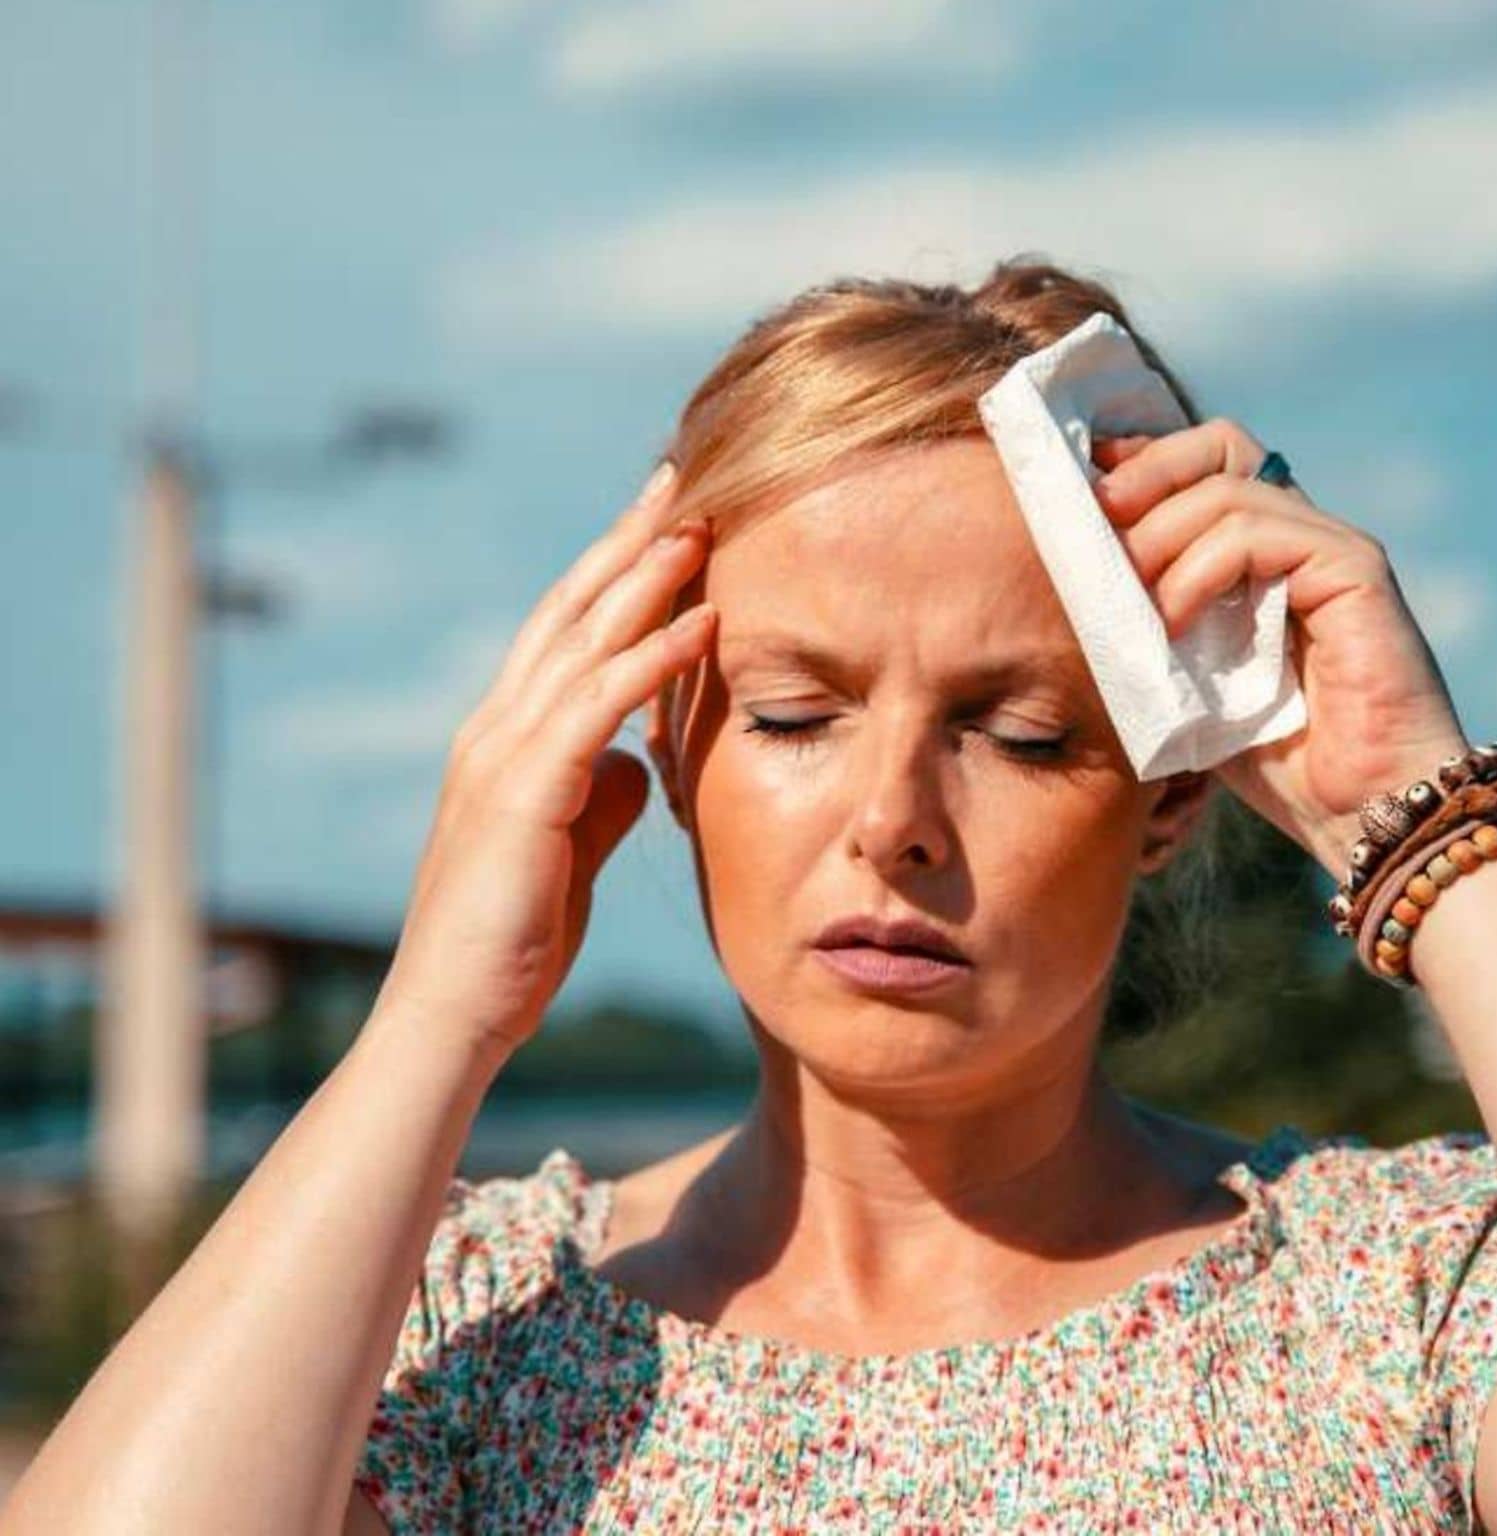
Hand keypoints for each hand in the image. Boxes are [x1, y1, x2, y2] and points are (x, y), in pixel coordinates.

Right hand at [378, 461, 716, 1054]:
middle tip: (679, 477)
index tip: (667, 519)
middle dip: (627, 540)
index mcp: (508, 738)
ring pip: (582, 638)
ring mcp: (502, 753)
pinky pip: (597, 704)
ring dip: (645, 576)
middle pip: (571, 609)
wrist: (456, 1014)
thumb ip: (602, 796)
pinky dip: (652, 656)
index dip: (615, 571)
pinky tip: (702, 620)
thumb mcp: (572, 850)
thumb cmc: (514, 941)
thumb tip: (643, 760)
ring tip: (701, 522)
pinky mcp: (522, 791)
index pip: (566, 631)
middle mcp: (497, 728)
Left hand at [1091, 421, 1471, 884]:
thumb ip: (1158, 633)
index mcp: (1271, 557)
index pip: (1207, 466)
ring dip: (1161, 536)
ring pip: (1228, 487)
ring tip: (1133, 601)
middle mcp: (1306, 538)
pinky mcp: (1354, 572)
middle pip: (1221, 446)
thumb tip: (1082, 592)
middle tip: (1096, 520)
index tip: (1084, 491)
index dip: (1143, 465)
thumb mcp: (1196, 689)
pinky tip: (1175, 622)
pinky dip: (1200, 569)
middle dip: (1146, 473)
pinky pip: (1259, 532)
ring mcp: (1334, 549)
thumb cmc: (1290, 767)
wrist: (1365, 816)